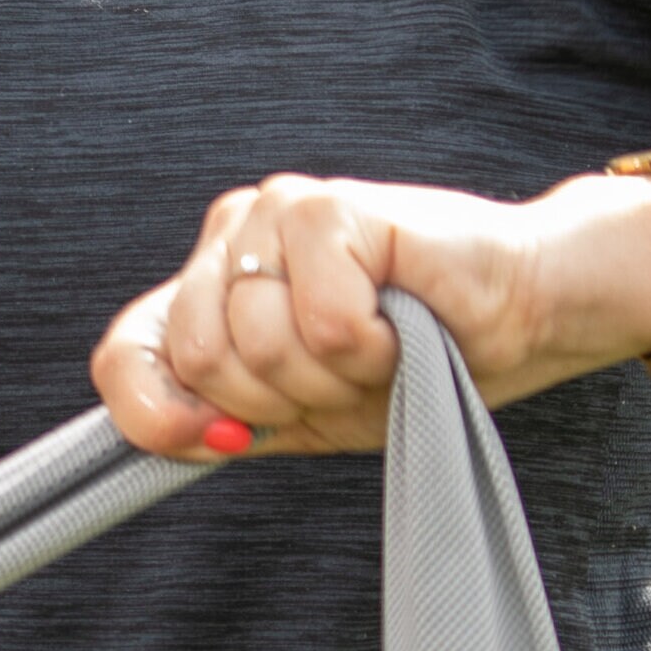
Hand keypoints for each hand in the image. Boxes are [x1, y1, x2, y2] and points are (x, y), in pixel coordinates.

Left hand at [93, 169, 650, 459]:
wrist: (525, 316)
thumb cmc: (419, 361)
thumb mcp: (301, 411)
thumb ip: (225, 418)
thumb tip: (165, 438)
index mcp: (210, 283)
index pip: (126, 354)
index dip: (161, 418)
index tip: (227, 444)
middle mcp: (231, 236)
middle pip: (201, 362)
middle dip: (282, 399)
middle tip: (349, 374)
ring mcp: (275, 213)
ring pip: (260, 346)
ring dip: (337, 376)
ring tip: (383, 344)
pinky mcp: (328, 206)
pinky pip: (325, 323)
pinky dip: (376, 348)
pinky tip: (405, 319)